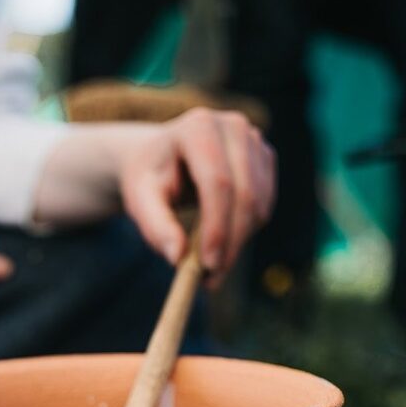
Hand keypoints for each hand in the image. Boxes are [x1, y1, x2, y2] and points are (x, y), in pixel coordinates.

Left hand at [118, 109, 275, 287]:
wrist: (162, 158)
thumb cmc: (149, 179)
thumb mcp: (140, 201)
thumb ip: (155, 227)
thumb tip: (177, 257)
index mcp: (198, 128)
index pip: (218, 182)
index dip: (217, 226)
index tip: (208, 265)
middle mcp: (233, 127)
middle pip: (245, 194)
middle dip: (231, 242)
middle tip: (211, 279)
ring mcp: (254, 140)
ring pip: (259, 204)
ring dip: (238, 243)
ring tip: (210, 268)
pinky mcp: (265, 158)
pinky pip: (264, 206)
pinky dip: (245, 232)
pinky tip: (221, 243)